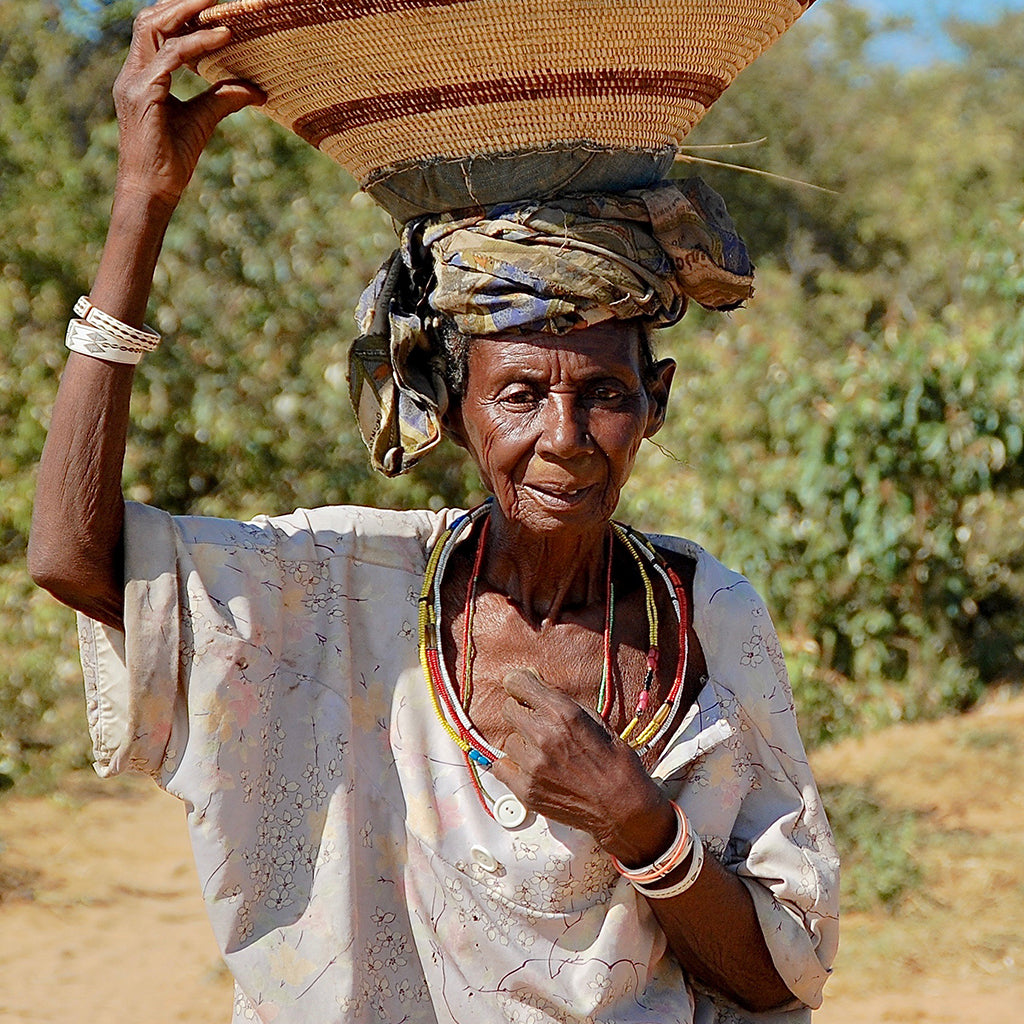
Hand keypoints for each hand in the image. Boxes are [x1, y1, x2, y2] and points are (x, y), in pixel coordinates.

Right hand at [112, 0, 263, 212]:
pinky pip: (172, 57)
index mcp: (142, 76)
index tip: (212, 7)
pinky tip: (223, 37)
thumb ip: (223, 98)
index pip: (156, 31)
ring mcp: (135, 82)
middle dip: (181, 3)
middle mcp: (133, 74)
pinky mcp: (144, 95)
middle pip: (150, 20)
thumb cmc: (171, 161)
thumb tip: (257, 89)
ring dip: (187, 12)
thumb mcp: (202, 121)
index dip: (180, 14)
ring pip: (155, 28)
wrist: (153, 192)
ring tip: (218, 6)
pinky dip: (198, 44)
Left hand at [490, 668, 674, 862]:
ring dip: (521, 743)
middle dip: (521, 712)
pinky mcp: (526, 790)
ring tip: (542, 752)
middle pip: (508, 709)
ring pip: (508, 740)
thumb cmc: (616, 764)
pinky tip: (532, 768)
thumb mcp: (596, 721)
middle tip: (536, 723)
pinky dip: (514, 766)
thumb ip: (563, 704)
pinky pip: (501, 767)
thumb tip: (538, 688)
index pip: (518, 683)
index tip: (520, 688)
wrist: (623, 808)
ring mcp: (533, 765)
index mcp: (563, 714)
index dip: (519, 683)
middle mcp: (544, 736)